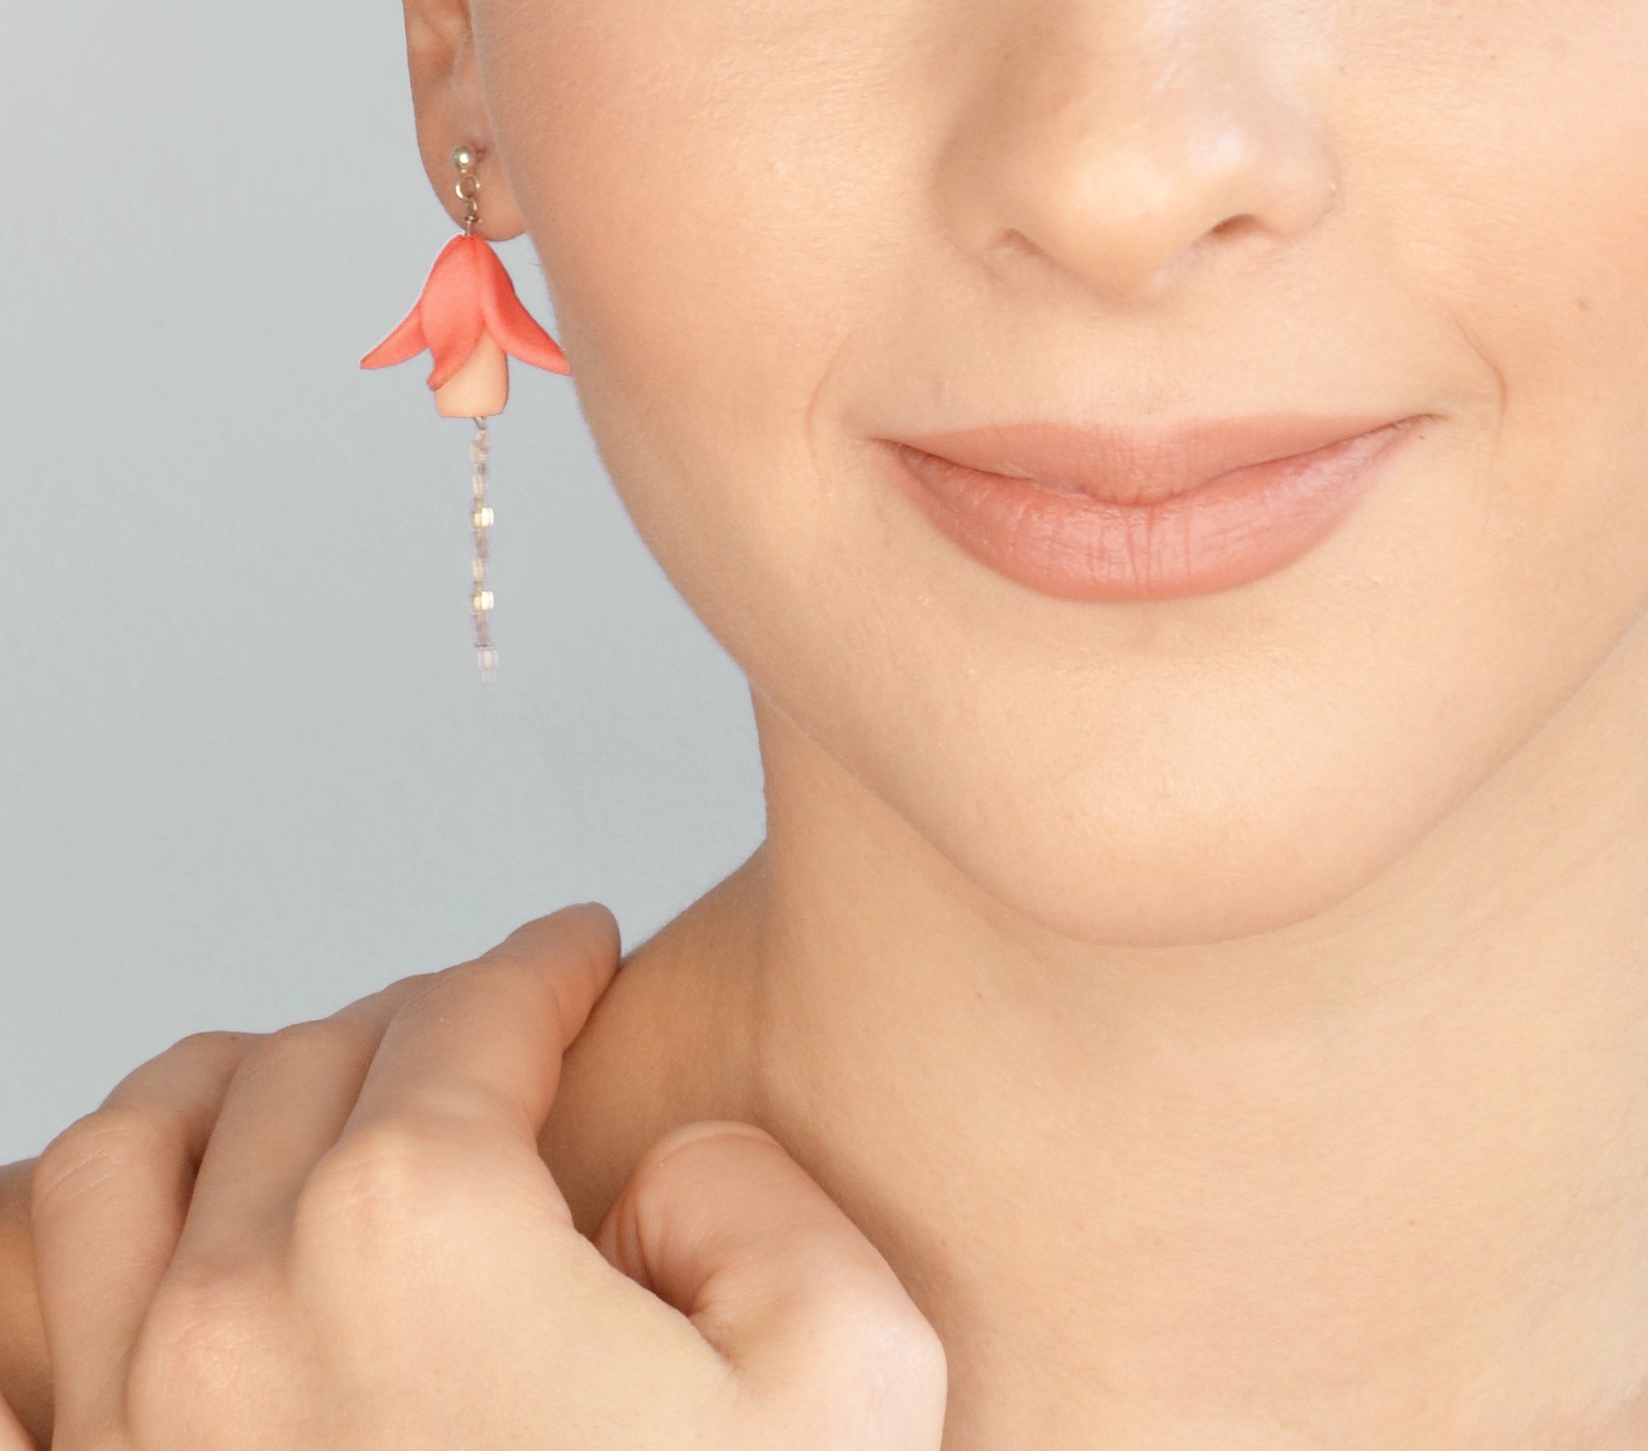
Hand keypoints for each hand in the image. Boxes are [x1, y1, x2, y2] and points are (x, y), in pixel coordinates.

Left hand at [13, 906, 943, 1449]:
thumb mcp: (850, 1370)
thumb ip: (757, 1195)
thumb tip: (646, 1186)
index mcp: (415, 1230)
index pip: (471, 1012)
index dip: (543, 965)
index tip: (577, 957)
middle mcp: (237, 1306)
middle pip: (312, 1064)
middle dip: (416, 1027)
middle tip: (487, 1039)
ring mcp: (134, 1432)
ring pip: (126, 1156)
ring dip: (227, 1094)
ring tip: (306, 1095)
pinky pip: (5, 1330)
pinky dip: (44, 1253)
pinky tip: (126, 1254)